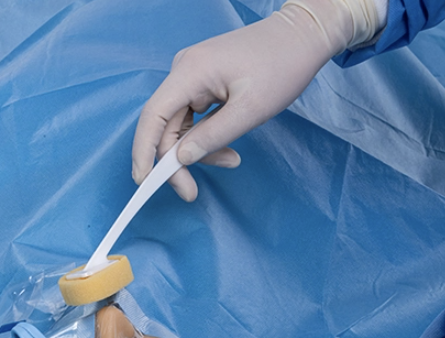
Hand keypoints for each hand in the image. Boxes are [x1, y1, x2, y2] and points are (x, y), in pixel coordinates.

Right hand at [132, 1, 355, 201]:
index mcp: (191, 72)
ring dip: (198, 152)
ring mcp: (192, 77)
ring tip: (231, 161)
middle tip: (191, 192)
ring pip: (180, 127)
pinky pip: (194, 120)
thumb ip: (213, 136)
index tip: (145, 183)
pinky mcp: (203, 84)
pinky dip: (207, 139)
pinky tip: (228, 150)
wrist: (300, 38)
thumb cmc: (281, 66)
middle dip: (176, 162)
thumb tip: (181, 158)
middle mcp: (184, 72)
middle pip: (164, 126)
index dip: (144, 151)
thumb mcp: (250, 110)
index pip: (152, 116)